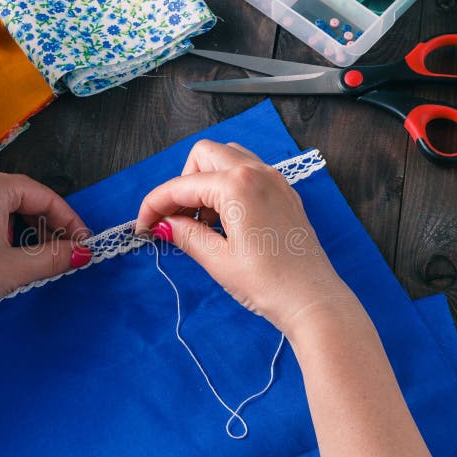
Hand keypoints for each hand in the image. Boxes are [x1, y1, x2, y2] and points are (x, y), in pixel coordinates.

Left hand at [0, 169, 91, 326]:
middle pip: (19, 197)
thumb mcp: (18, 268)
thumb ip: (55, 256)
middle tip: (60, 249)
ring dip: (15, 223)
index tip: (83, 243)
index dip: (68, 220)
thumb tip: (83, 252)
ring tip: (26, 249)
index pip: (43, 197)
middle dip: (43, 223)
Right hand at [136, 140, 348, 333]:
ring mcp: (275, 179)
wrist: (313, 301)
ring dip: (206, 181)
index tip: (142, 226)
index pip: (181, 185)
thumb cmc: (268, 283)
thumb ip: (185, 234)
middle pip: (203, 156)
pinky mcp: (284, 192)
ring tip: (201, 221)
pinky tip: (225, 221)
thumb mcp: (217, 260)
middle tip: (174, 220)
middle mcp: (258, 172)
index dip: (154, 205)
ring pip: (227, 158)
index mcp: (237, 185)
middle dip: (182, 184)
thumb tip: (161, 223)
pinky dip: (228, 186)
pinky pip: (248, 172)